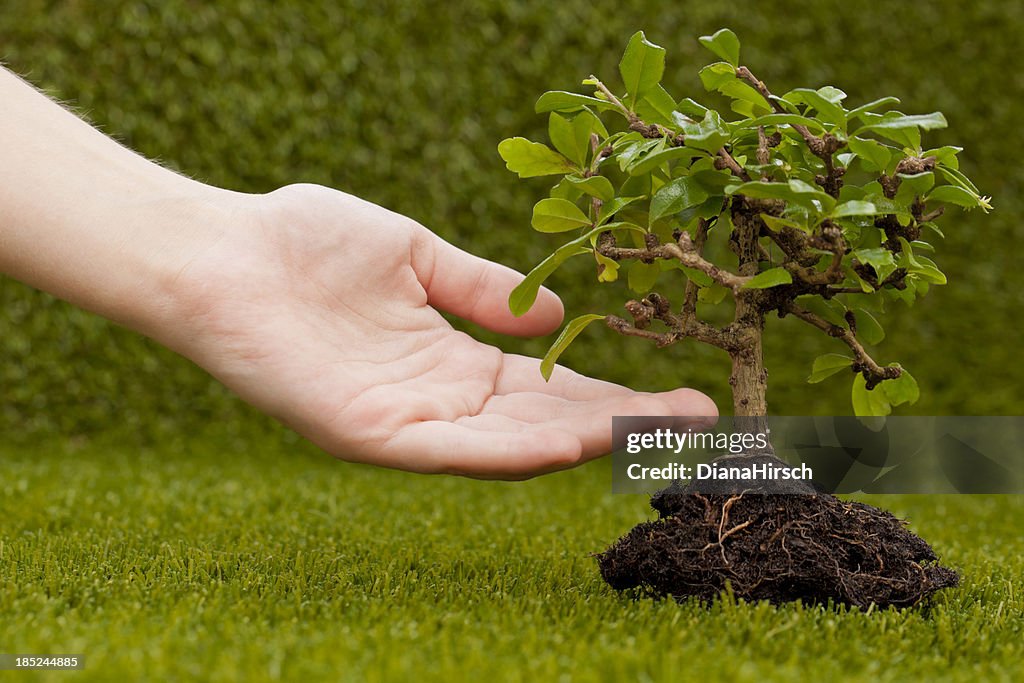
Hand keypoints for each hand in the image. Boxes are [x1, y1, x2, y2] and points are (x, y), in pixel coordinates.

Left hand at [165, 184, 716, 478]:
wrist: (221, 254)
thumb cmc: (306, 244)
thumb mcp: (417, 256)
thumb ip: (482, 289)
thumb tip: (557, 315)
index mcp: (454, 357)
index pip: (552, 384)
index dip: (616, 388)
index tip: (684, 389)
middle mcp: (441, 400)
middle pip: (548, 421)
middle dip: (623, 422)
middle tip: (702, 423)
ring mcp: (409, 423)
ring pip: (512, 443)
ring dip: (586, 440)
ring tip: (658, 433)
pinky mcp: (370, 436)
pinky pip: (452, 452)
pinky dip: (512, 452)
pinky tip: (570, 445)